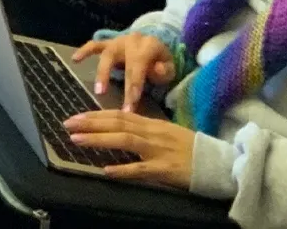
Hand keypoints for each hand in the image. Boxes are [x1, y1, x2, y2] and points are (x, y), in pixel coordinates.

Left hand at [63, 109, 195, 189]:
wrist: (219, 163)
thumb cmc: (192, 149)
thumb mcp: (167, 133)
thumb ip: (145, 130)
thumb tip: (120, 127)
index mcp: (154, 125)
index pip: (120, 116)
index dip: (96, 115)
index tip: (76, 116)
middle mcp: (154, 134)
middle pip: (118, 124)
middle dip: (90, 123)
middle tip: (67, 124)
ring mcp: (159, 152)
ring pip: (126, 141)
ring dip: (99, 139)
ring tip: (77, 140)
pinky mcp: (166, 170)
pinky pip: (142, 170)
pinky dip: (124, 169)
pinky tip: (107, 170)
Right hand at [73, 32, 176, 110]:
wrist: (153, 44)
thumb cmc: (160, 60)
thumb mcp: (169, 65)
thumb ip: (165, 70)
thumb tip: (156, 70)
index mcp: (148, 45)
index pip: (139, 66)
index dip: (134, 85)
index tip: (130, 105)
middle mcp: (131, 41)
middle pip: (124, 62)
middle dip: (121, 85)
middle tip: (120, 109)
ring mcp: (117, 41)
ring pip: (106, 54)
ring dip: (102, 73)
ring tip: (99, 91)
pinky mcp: (107, 43)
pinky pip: (94, 45)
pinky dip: (84, 52)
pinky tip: (74, 60)